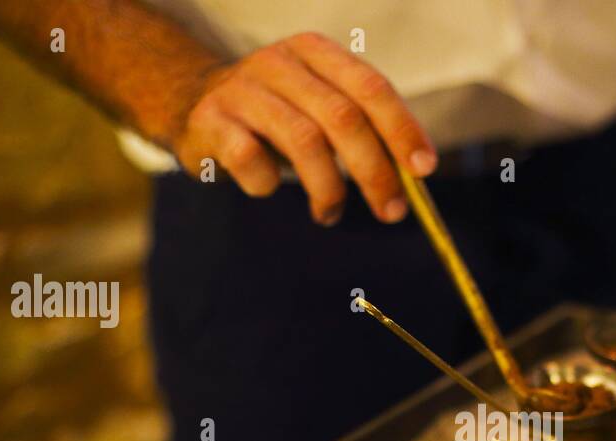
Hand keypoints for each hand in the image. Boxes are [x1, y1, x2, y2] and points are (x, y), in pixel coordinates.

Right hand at [173, 32, 436, 223]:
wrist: (193, 104)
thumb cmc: (275, 115)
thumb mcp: (319, 106)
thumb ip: (363, 129)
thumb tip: (414, 176)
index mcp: (315, 52)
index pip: (371, 87)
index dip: (401, 129)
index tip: (423, 170)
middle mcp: (279, 63)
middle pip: (342, 117)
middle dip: (374, 171)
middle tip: (391, 211)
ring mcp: (241, 89)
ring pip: (303, 141)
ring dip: (327, 189)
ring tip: (330, 213)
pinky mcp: (210, 121)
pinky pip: (250, 160)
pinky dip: (268, 184)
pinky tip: (269, 189)